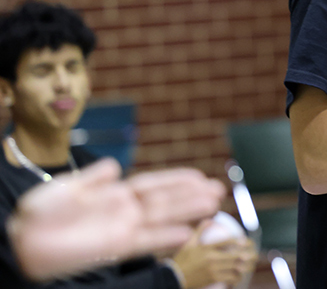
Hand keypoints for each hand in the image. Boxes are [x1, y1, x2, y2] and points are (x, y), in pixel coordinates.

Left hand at [7, 158, 224, 280]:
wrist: (21, 238)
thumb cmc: (39, 213)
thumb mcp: (66, 186)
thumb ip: (93, 178)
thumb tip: (117, 165)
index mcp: (113, 194)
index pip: (152, 185)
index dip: (176, 180)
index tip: (200, 176)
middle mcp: (124, 211)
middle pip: (165, 200)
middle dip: (192, 195)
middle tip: (219, 189)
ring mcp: (122, 229)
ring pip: (162, 218)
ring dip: (187, 212)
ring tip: (213, 204)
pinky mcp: (114, 247)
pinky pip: (146, 241)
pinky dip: (166, 237)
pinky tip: (187, 232)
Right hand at [170, 221, 257, 288]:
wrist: (173, 277)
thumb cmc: (181, 260)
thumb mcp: (188, 243)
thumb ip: (200, 230)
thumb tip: (211, 218)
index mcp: (207, 247)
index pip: (228, 242)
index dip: (241, 242)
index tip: (247, 242)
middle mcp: (211, 258)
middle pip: (236, 256)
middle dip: (249, 255)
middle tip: (255, 254)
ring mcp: (213, 269)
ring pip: (236, 268)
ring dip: (246, 266)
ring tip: (251, 264)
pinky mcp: (212, 279)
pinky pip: (230, 278)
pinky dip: (237, 277)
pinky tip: (240, 276)